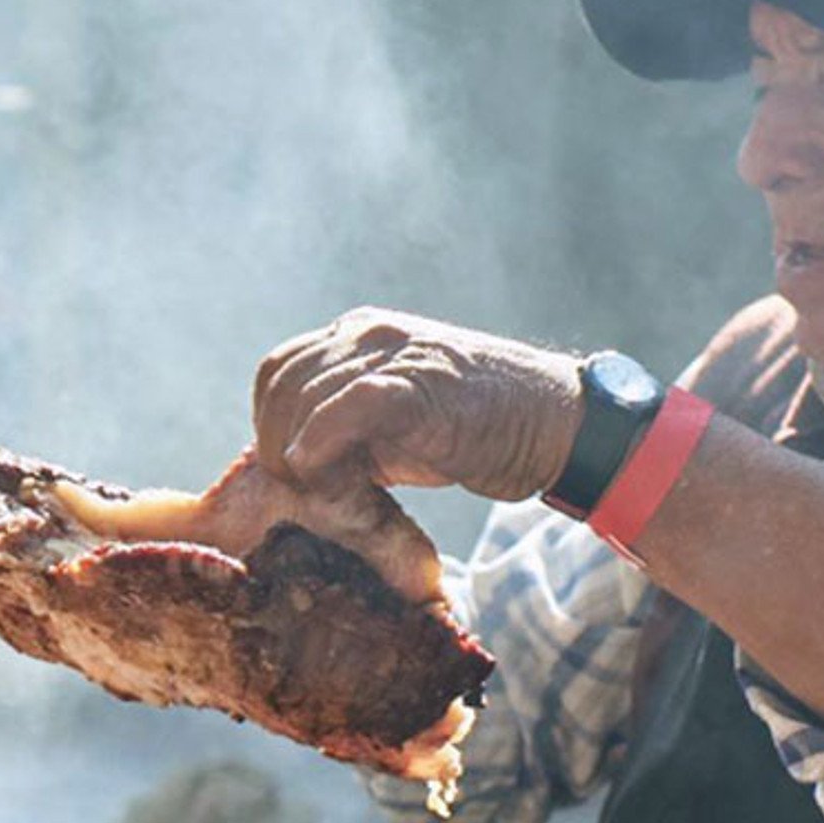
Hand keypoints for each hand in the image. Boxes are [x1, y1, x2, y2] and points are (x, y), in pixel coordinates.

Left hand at [252, 307, 583, 500]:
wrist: (553, 424)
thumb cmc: (479, 431)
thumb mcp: (398, 423)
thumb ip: (346, 430)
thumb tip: (292, 466)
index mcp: (360, 334)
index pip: (280, 370)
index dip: (271, 423)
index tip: (290, 469)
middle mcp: (368, 332)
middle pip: (280, 381)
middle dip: (275, 442)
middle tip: (303, 489)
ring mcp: (392, 352)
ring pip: (302, 394)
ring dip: (296, 453)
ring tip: (327, 490)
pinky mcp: (416, 383)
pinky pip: (344, 407)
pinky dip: (320, 444)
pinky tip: (326, 475)